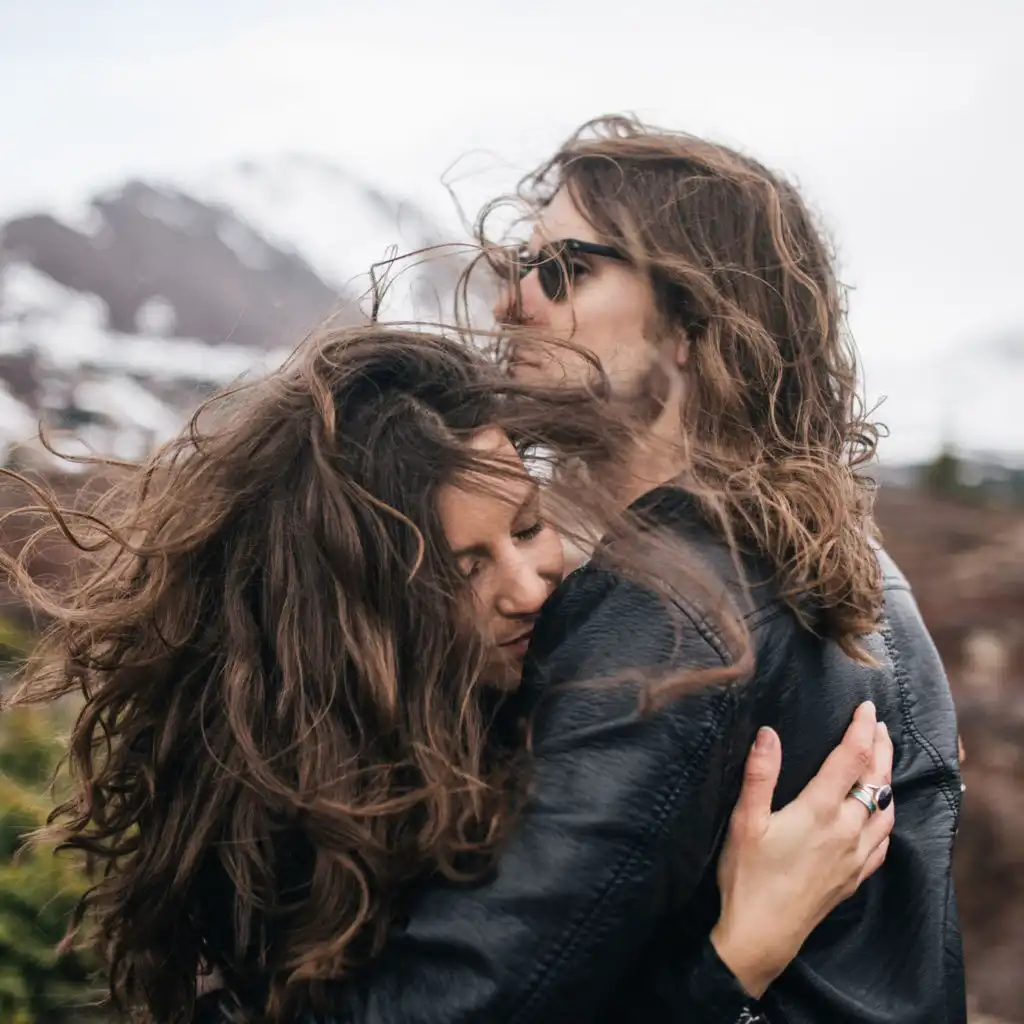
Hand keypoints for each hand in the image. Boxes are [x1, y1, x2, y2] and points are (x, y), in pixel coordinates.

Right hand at [710, 700, 893, 997]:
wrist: (761, 935)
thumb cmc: (747, 876)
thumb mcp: (745, 821)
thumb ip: (759, 774)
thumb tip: (768, 732)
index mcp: (820, 810)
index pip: (851, 758)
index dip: (861, 729)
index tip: (868, 707)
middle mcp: (846, 830)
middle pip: (875, 780)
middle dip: (881, 748)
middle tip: (881, 725)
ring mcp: (855, 856)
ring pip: (885, 810)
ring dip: (887, 780)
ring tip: (884, 761)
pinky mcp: (854, 878)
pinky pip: (883, 842)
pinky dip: (887, 818)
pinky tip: (881, 816)